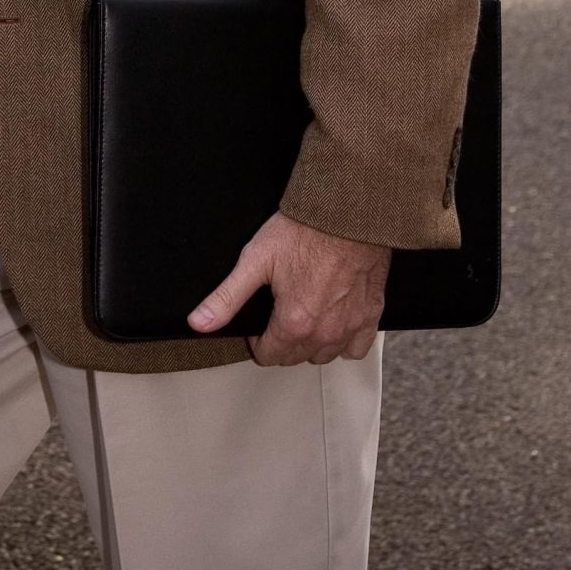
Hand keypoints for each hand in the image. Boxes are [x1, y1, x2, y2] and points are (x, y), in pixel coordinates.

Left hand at [188, 213, 390, 365]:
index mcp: (294, 323)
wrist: (347, 212)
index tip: (259, 321)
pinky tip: (334, 321)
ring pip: (324, 355)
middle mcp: (325, 333)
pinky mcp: (371, 315)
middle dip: (281, 342)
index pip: (268, 356)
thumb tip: (199, 323)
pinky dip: (345, 341)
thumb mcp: (255, 260)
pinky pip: (357, 348)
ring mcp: (351, 326)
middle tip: (278, 312)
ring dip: (311, 344)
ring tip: (303, 316)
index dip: (257, 340)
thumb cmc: (305, 230)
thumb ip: (227, 298)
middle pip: (294, 357)